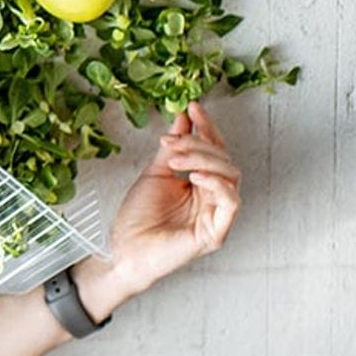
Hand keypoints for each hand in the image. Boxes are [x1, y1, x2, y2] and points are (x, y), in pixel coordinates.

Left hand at [105, 102, 241, 294]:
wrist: (124, 248)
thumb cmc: (138, 216)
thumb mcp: (155, 173)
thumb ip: (172, 148)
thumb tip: (184, 116)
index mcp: (201, 184)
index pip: (213, 150)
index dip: (207, 127)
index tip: (193, 106)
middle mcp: (213, 198)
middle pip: (223, 160)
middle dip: (199, 144)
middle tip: (172, 139)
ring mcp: (217, 215)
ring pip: (230, 177)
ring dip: (203, 160)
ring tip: (175, 158)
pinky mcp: (216, 233)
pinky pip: (231, 203)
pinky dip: (217, 184)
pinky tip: (195, 176)